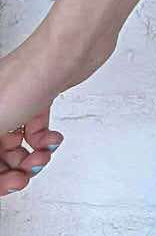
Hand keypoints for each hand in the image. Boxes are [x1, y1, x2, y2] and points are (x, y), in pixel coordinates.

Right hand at [0, 21, 115, 197]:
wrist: (67, 51)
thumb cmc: (27, 78)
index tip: (9, 185)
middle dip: (10, 169)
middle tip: (24, 177)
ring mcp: (14, 102)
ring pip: (15, 143)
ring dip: (29, 157)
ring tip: (42, 156)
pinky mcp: (37, 98)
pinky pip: (34, 129)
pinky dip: (43, 140)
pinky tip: (52, 139)